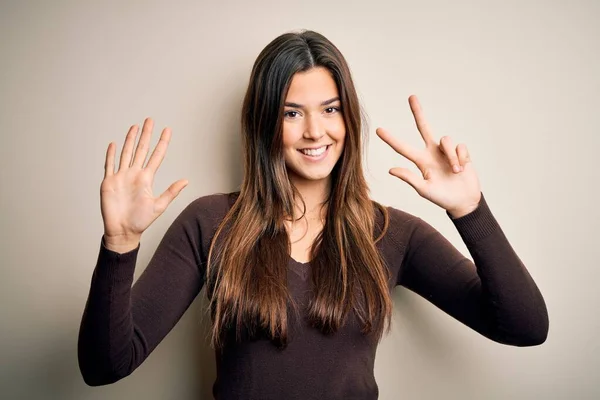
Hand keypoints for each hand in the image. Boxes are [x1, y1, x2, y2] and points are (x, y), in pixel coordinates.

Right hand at [101, 118, 187, 246]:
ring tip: (135, 127)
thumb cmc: (141, 221)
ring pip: (126, 153)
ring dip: (130, 140)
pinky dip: (110, 155)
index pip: (156, 156)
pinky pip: (109, 165)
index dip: (162, 143)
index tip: (167, 130)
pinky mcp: (109, 182)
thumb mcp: (159, 206)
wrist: (123, 231)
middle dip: (146, 135)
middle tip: (150, 120)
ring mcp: (121, 177)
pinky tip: (113, 144)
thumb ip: (171, 192)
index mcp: (146, 179)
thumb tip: (186, 180)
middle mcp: (134, 174)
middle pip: (141, 150)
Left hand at [376, 95, 480, 217]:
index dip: (391, 139)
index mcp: (420, 161)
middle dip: (418, 112)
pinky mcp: (461, 151)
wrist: (464, 202)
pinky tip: (463, 168)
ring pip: (446, 139)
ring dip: (452, 157)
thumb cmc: (442, 198)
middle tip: (411, 97)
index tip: (378, 130)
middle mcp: (432, 152)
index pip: (402, 148)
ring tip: (455, 171)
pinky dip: (461, 158)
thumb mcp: (424, 190)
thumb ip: (409, 178)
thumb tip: (390, 170)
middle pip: (424, 127)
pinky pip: (460, 146)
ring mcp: (446, 151)